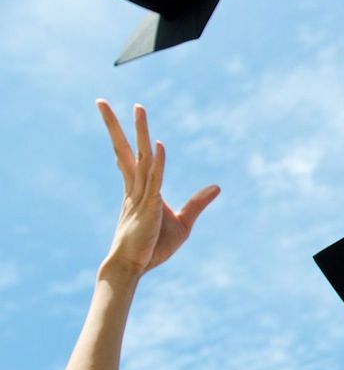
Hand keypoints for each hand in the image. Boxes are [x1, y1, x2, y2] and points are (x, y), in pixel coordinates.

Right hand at [97, 101, 219, 278]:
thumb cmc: (153, 248)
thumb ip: (197, 203)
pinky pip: (154, 180)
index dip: (127, 138)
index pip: (131, 158)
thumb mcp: (183, 223)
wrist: (133, 268)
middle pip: (125, 150)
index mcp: (139, 190)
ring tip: (137, 108)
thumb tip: (216, 187)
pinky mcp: (149, 206)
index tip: (122, 118)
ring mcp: (140, 195)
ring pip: (140, 157)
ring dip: (140, 132)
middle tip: (101, 101)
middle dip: (116, 125)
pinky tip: (160, 145)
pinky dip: (158, 162)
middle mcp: (135, 188)